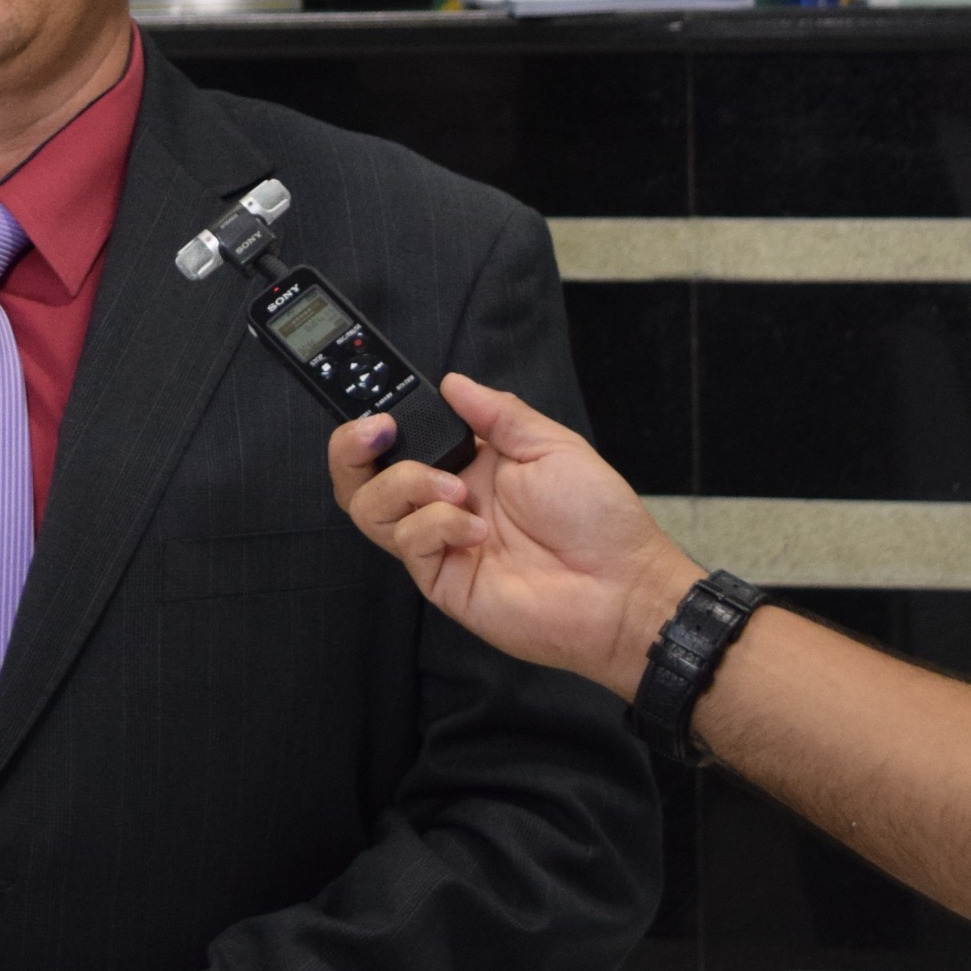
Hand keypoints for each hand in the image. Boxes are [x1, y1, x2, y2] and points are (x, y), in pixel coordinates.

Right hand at [328, 374, 700, 699]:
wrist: (621, 586)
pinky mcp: (441, 580)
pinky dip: (436, 524)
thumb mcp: (551, 446)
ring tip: (457, 489)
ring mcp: (439, 544)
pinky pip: (408, 542)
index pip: (399, 443)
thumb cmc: (598, 519)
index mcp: (468, 467)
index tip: (378, 406)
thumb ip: (498, 413)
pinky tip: (477, 528)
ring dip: (406, 484)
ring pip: (369, 508)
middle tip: (377, 431)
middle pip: (361, 478)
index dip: (375, 422)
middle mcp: (443, 503)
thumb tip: (453, 383)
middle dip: (350, 447)